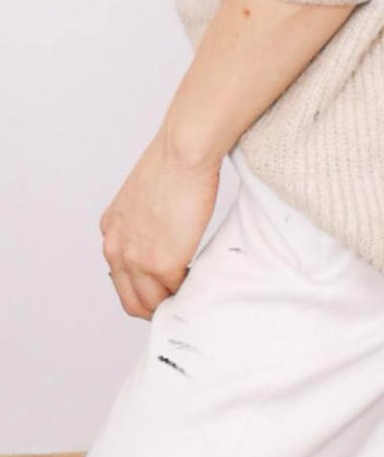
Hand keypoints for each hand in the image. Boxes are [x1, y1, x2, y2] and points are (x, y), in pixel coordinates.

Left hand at [99, 129, 221, 319]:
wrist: (183, 151)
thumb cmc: (172, 163)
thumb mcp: (141, 196)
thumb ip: (142, 222)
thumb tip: (161, 237)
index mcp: (111, 231)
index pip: (120, 278)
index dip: (143, 286)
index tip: (162, 285)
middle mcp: (116, 249)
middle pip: (131, 300)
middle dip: (155, 305)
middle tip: (178, 298)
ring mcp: (138, 260)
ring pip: (150, 305)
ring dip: (171, 302)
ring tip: (190, 290)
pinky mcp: (162, 264)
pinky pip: (177, 291)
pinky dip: (189, 289)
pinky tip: (199, 275)